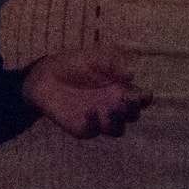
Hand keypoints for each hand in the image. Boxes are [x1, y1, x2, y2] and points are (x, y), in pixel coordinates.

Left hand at [23, 50, 149, 137]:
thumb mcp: (92, 57)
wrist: (44, 75)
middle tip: (124, 101)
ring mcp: (99, 119)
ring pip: (118, 130)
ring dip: (117, 121)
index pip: (141, 99)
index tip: (141, 93)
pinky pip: (93, 131)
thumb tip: (131, 74)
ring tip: (108, 109)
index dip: (144, 98)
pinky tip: (89, 111)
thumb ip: (111, 62)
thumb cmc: (72, 64)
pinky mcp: (83, 127)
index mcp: (119, 89)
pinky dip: (94, 124)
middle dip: (132, 110)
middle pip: (133, 116)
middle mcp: (113, 106)